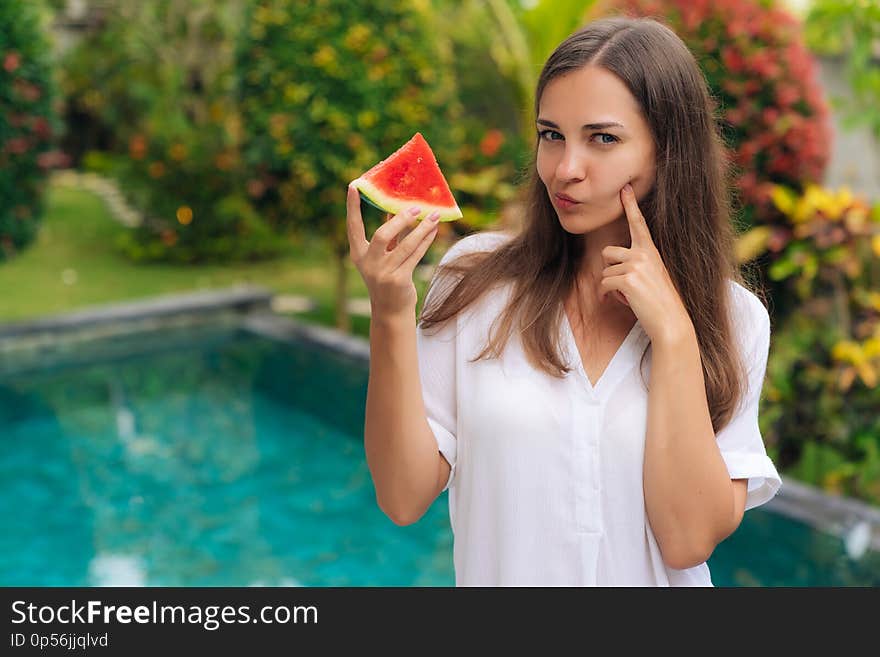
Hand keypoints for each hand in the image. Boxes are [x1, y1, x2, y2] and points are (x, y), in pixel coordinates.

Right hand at [346, 183, 441, 319]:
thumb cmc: (387, 277)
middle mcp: (368, 263)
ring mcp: (383, 273)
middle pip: (381, 235)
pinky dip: (425, 241)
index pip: (353, 226)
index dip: (352, 206)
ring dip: (421, 229)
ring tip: (433, 215)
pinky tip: (434, 230)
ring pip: (405, 245)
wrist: (390, 311)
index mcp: (358, 254)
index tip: (354, 185)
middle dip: (400, 220)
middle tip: (415, 207)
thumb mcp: (382, 256)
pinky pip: (415, 256)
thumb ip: (388, 235)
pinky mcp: (399, 280)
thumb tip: (397, 209)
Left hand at [598, 184, 692, 342]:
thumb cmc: (660, 302)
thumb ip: (637, 266)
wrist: (671, 322)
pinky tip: (615, 302)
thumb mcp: (653, 277)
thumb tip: (613, 270)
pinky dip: (606, 296)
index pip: (638, 223)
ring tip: (627, 296)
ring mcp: (636, 266)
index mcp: (651, 251)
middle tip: (622, 285)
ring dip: (610, 287)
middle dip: (609, 269)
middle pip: (608, 252)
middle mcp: (643, 254)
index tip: (625, 188)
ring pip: (605, 272)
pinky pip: (604, 285)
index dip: (630, 205)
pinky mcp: (627, 280)